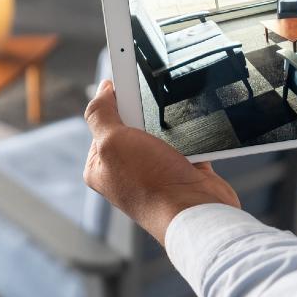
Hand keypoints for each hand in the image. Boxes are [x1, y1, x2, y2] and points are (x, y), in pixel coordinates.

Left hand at [84, 80, 238, 243]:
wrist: (196, 213)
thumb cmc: (151, 185)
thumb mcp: (112, 141)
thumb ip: (100, 113)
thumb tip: (101, 89)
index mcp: (101, 166)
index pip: (103, 122)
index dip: (115, 102)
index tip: (128, 83)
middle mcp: (125, 171)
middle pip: (133, 126)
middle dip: (145, 116)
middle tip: (152, 115)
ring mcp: (155, 173)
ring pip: (162, 133)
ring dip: (170, 128)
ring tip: (172, 134)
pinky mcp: (183, 172)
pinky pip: (187, 144)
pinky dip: (192, 139)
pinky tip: (192, 143)